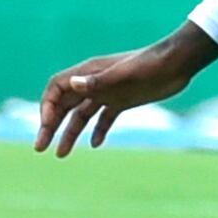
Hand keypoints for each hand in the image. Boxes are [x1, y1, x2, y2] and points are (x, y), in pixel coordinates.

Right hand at [35, 28, 214, 157]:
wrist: (177, 63)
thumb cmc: (150, 65)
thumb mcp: (124, 75)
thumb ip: (98, 82)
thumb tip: (72, 84)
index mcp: (88, 73)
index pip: (56, 89)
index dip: (47, 107)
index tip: (46, 127)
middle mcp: (94, 83)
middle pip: (64, 105)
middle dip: (50, 126)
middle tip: (41, 148)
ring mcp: (108, 92)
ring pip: (81, 114)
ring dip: (70, 133)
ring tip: (61, 154)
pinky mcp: (123, 100)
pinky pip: (104, 118)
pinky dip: (98, 131)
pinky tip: (95, 144)